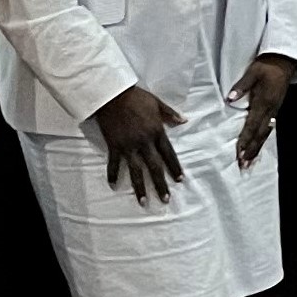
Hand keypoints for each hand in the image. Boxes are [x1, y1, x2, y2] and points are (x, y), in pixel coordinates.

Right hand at [90, 85, 186, 202]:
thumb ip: (170, 114)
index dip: (174, 167)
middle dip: (160, 184)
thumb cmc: (135, 96)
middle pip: (154, 166)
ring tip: (143, 202)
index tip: (179, 180)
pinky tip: (114, 185)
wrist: (111, 94)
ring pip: (135, 170)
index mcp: (156, 131)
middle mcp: (144, 141)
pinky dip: (112, 174)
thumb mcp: (157, 103)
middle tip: (165, 199)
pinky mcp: (114, 145)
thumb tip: (184, 120)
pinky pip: (113, 163)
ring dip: (140, 187)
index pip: (168, 154)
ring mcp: (128, 145)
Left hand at [231, 53, 296, 166]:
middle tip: (243, 164)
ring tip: (249, 162)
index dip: (245, 139)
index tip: (238, 152)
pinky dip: (262, 140)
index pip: (252, 124)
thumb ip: (241, 86)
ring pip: (265, 134)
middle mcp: (270, 110)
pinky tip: (257, 148)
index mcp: (264, 101)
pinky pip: (268, 129)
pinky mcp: (275, 110)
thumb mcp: (253, 72)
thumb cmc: (266, 66)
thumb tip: (230, 98)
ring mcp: (274, 111)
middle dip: (251, 150)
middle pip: (260, 134)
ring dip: (256, 149)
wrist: (284, 63)